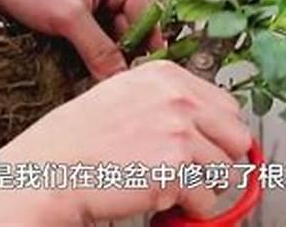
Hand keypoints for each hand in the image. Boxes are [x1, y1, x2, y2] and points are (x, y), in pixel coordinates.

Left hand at [0, 0, 162, 78]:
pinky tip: (84, 68)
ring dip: (104, 56)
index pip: (147, 17)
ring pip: (114, 35)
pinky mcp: (84, 7)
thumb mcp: (67, 18)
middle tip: (113, 87)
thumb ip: (99, 50)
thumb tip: (122, 82)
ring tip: (95, 80)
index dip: (142, 50)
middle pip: (132, 28)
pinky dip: (92, 51)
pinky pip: (98, 34)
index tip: (136, 82)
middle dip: (121, 55)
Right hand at [0, 61, 251, 225]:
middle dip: (218, 159)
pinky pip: (207, 198)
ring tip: (166, 183)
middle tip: (190, 172)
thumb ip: (169, 103)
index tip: (206, 149)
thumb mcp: (126, 97)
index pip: (228, 107)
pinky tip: (159, 196)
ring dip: (200, 186)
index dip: (218, 135)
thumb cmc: (78, 139)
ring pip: (226, 170)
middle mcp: (177, 97)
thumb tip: (210, 124)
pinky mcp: (175, 166)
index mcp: (166, 76)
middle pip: (236, 136)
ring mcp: (178, 129)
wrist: (49, 170)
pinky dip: (187, 208)